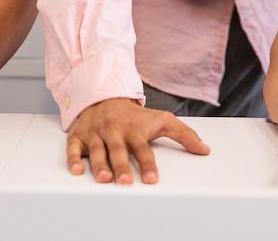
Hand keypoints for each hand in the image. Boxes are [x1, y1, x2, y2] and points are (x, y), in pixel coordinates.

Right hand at [66, 98, 209, 183]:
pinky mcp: (79, 136)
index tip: (151, 179)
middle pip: (118, 151)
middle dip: (121, 166)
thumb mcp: (162, 120)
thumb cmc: (135, 116)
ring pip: (97, 150)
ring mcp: (96, 134)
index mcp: (134, 130)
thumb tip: (205, 149)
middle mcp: (115, 132)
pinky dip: (73, 158)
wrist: (104, 96)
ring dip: (99, 165)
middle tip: (124, 182)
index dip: (147, 164)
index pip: (142, 149)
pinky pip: (74, 148)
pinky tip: (75, 170)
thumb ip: (184, 135)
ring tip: (104, 179)